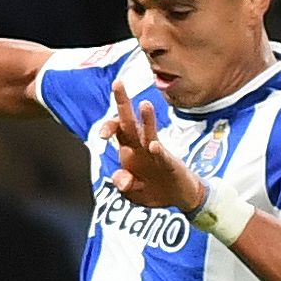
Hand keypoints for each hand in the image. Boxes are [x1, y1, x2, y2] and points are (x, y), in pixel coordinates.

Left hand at [102, 84, 206, 214]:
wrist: (179, 197)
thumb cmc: (153, 189)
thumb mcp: (133, 192)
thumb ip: (123, 184)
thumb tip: (122, 179)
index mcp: (129, 150)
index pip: (117, 130)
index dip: (109, 127)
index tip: (102, 134)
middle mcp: (141, 146)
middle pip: (130, 123)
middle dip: (123, 103)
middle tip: (117, 83)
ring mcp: (156, 154)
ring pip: (149, 132)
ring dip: (147, 119)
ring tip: (145, 104)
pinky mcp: (170, 164)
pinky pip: (163, 156)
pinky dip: (158, 151)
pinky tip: (154, 146)